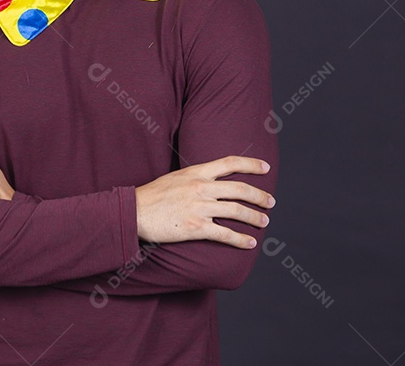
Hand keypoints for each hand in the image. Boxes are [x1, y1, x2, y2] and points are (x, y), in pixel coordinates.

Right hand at [134, 156, 273, 246]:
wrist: (134, 211)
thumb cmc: (151, 196)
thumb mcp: (174, 178)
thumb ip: (194, 179)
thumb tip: (210, 183)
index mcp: (196, 172)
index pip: (229, 163)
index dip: (251, 164)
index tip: (265, 168)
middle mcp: (201, 187)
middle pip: (239, 189)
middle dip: (259, 196)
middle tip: (270, 202)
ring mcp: (200, 207)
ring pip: (237, 211)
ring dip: (254, 217)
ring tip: (264, 222)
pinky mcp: (196, 227)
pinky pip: (225, 234)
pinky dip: (240, 239)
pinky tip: (250, 243)